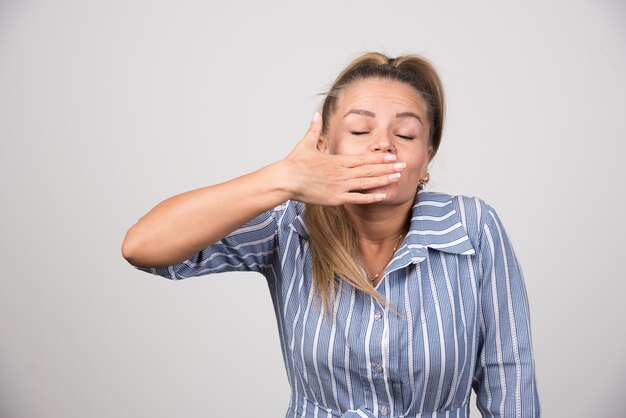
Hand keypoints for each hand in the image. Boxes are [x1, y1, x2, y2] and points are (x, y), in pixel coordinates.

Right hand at [282, 111, 405, 204]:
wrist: (286, 179)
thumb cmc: (294, 163)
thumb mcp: (306, 143)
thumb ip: (314, 129)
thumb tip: (316, 113)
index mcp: (337, 160)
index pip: (363, 158)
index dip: (378, 158)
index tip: (391, 156)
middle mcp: (342, 172)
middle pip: (369, 169)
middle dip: (388, 167)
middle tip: (404, 165)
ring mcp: (340, 185)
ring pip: (367, 182)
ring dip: (384, 180)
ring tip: (398, 178)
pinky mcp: (335, 198)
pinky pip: (357, 198)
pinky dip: (371, 197)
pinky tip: (383, 195)